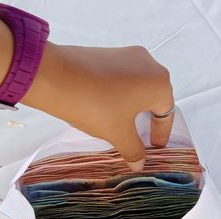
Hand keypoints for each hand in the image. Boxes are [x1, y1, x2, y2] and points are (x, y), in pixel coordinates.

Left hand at [22, 42, 174, 170]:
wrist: (54, 76)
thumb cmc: (96, 105)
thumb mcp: (118, 133)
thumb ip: (133, 150)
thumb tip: (140, 164)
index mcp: (159, 82)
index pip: (166, 113)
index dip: (161, 133)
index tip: (155, 147)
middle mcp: (148, 63)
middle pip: (153, 97)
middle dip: (147, 119)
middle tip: (139, 138)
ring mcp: (127, 54)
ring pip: (136, 86)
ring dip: (131, 106)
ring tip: (120, 125)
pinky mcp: (107, 53)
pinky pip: (121, 77)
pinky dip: (119, 94)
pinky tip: (105, 107)